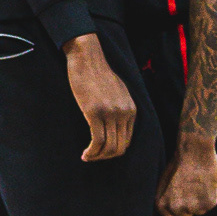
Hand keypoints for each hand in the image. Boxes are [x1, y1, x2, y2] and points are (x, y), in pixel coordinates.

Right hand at [63, 34, 135, 160]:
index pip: (126, 141)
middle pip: (119, 147)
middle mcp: (124, 113)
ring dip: (97, 156)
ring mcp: (110, 113)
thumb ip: (120, 108)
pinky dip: (91, 151)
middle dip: (106, 157)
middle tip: (92, 157)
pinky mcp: (94, 113)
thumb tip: (115, 126)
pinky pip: (97, 140)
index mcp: (131, 109)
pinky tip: (85, 154)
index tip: (100, 152)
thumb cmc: (98, 74)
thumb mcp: (117, 92)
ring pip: (108, 147)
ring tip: (87, 157)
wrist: (87, 58)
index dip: (113, 151)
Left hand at [156, 137, 216, 215]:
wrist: (194, 151)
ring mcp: (193, 207)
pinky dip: (211, 195)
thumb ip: (171, 204)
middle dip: (190, 206)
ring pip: (200, 211)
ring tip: (198, 182)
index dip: (178, 206)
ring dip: (201, 200)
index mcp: (163, 204)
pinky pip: (211, 205)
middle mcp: (177, 209)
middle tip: (191, 187)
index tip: (181, 196)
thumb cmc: (179, 164)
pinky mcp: (208, 203)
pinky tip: (207, 183)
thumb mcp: (165, 184)